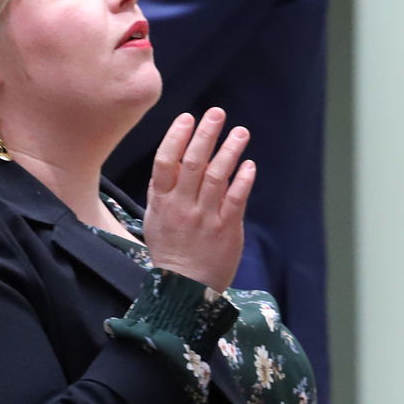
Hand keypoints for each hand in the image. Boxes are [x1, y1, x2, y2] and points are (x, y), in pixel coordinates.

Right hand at [143, 108, 255, 291]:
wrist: (184, 290)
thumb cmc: (169, 251)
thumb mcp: (154, 219)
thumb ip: (162, 189)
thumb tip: (174, 157)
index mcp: (162, 202)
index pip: (165, 162)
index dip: (176, 137)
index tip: (187, 118)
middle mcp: (182, 207)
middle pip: (194, 163)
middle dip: (206, 135)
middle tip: (217, 113)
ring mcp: (205, 218)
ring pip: (218, 177)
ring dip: (230, 151)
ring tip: (240, 131)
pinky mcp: (226, 229)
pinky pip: (236, 199)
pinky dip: (243, 179)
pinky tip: (249, 164)